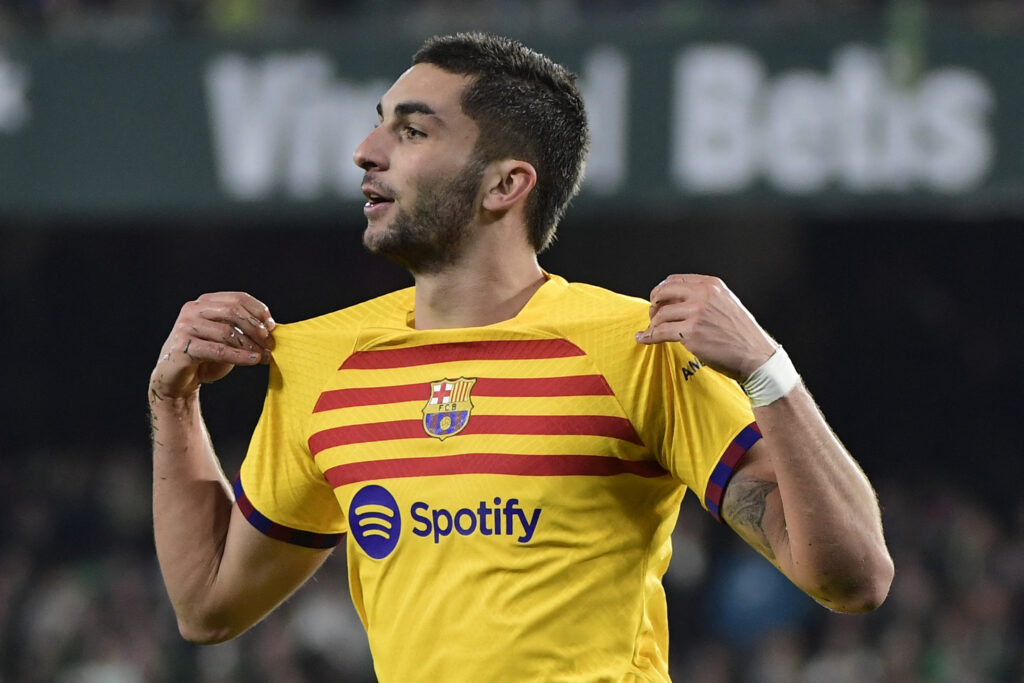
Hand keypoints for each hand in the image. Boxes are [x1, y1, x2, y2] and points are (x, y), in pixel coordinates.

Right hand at [150, 292, 275, 401]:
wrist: (177, 380)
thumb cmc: (205, 357)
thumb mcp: (227, 339)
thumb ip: (243, 330)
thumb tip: (272, 329)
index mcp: (205, 302)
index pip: (238, 298)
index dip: (258, 311)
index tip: (272, 326)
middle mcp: (193, 310)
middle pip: (233, 311)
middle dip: (255, 327)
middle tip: (269, 342)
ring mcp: (185, 327)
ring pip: (227, 331)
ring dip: (251, 345)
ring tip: (264, 355)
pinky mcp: (183, 346)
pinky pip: (218, 350)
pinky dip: (240, 356)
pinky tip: (254, 360)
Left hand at [635, 274, 775, 380]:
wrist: (756, 354)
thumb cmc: (741, 333)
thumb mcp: (725, 304)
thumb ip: (703, 298)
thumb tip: (675, 302)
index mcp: (711, 285)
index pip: (675, 280)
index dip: (662, 290)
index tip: (657, 300)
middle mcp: (703, 295)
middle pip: (663, 293)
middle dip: (654, 304)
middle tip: (652, 315)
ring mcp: (696, 313)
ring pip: (660, 315)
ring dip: (653, 324)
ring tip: (653, 331)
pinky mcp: (691, 333)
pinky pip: (660, 332)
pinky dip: (648, 336)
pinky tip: (643, 338)